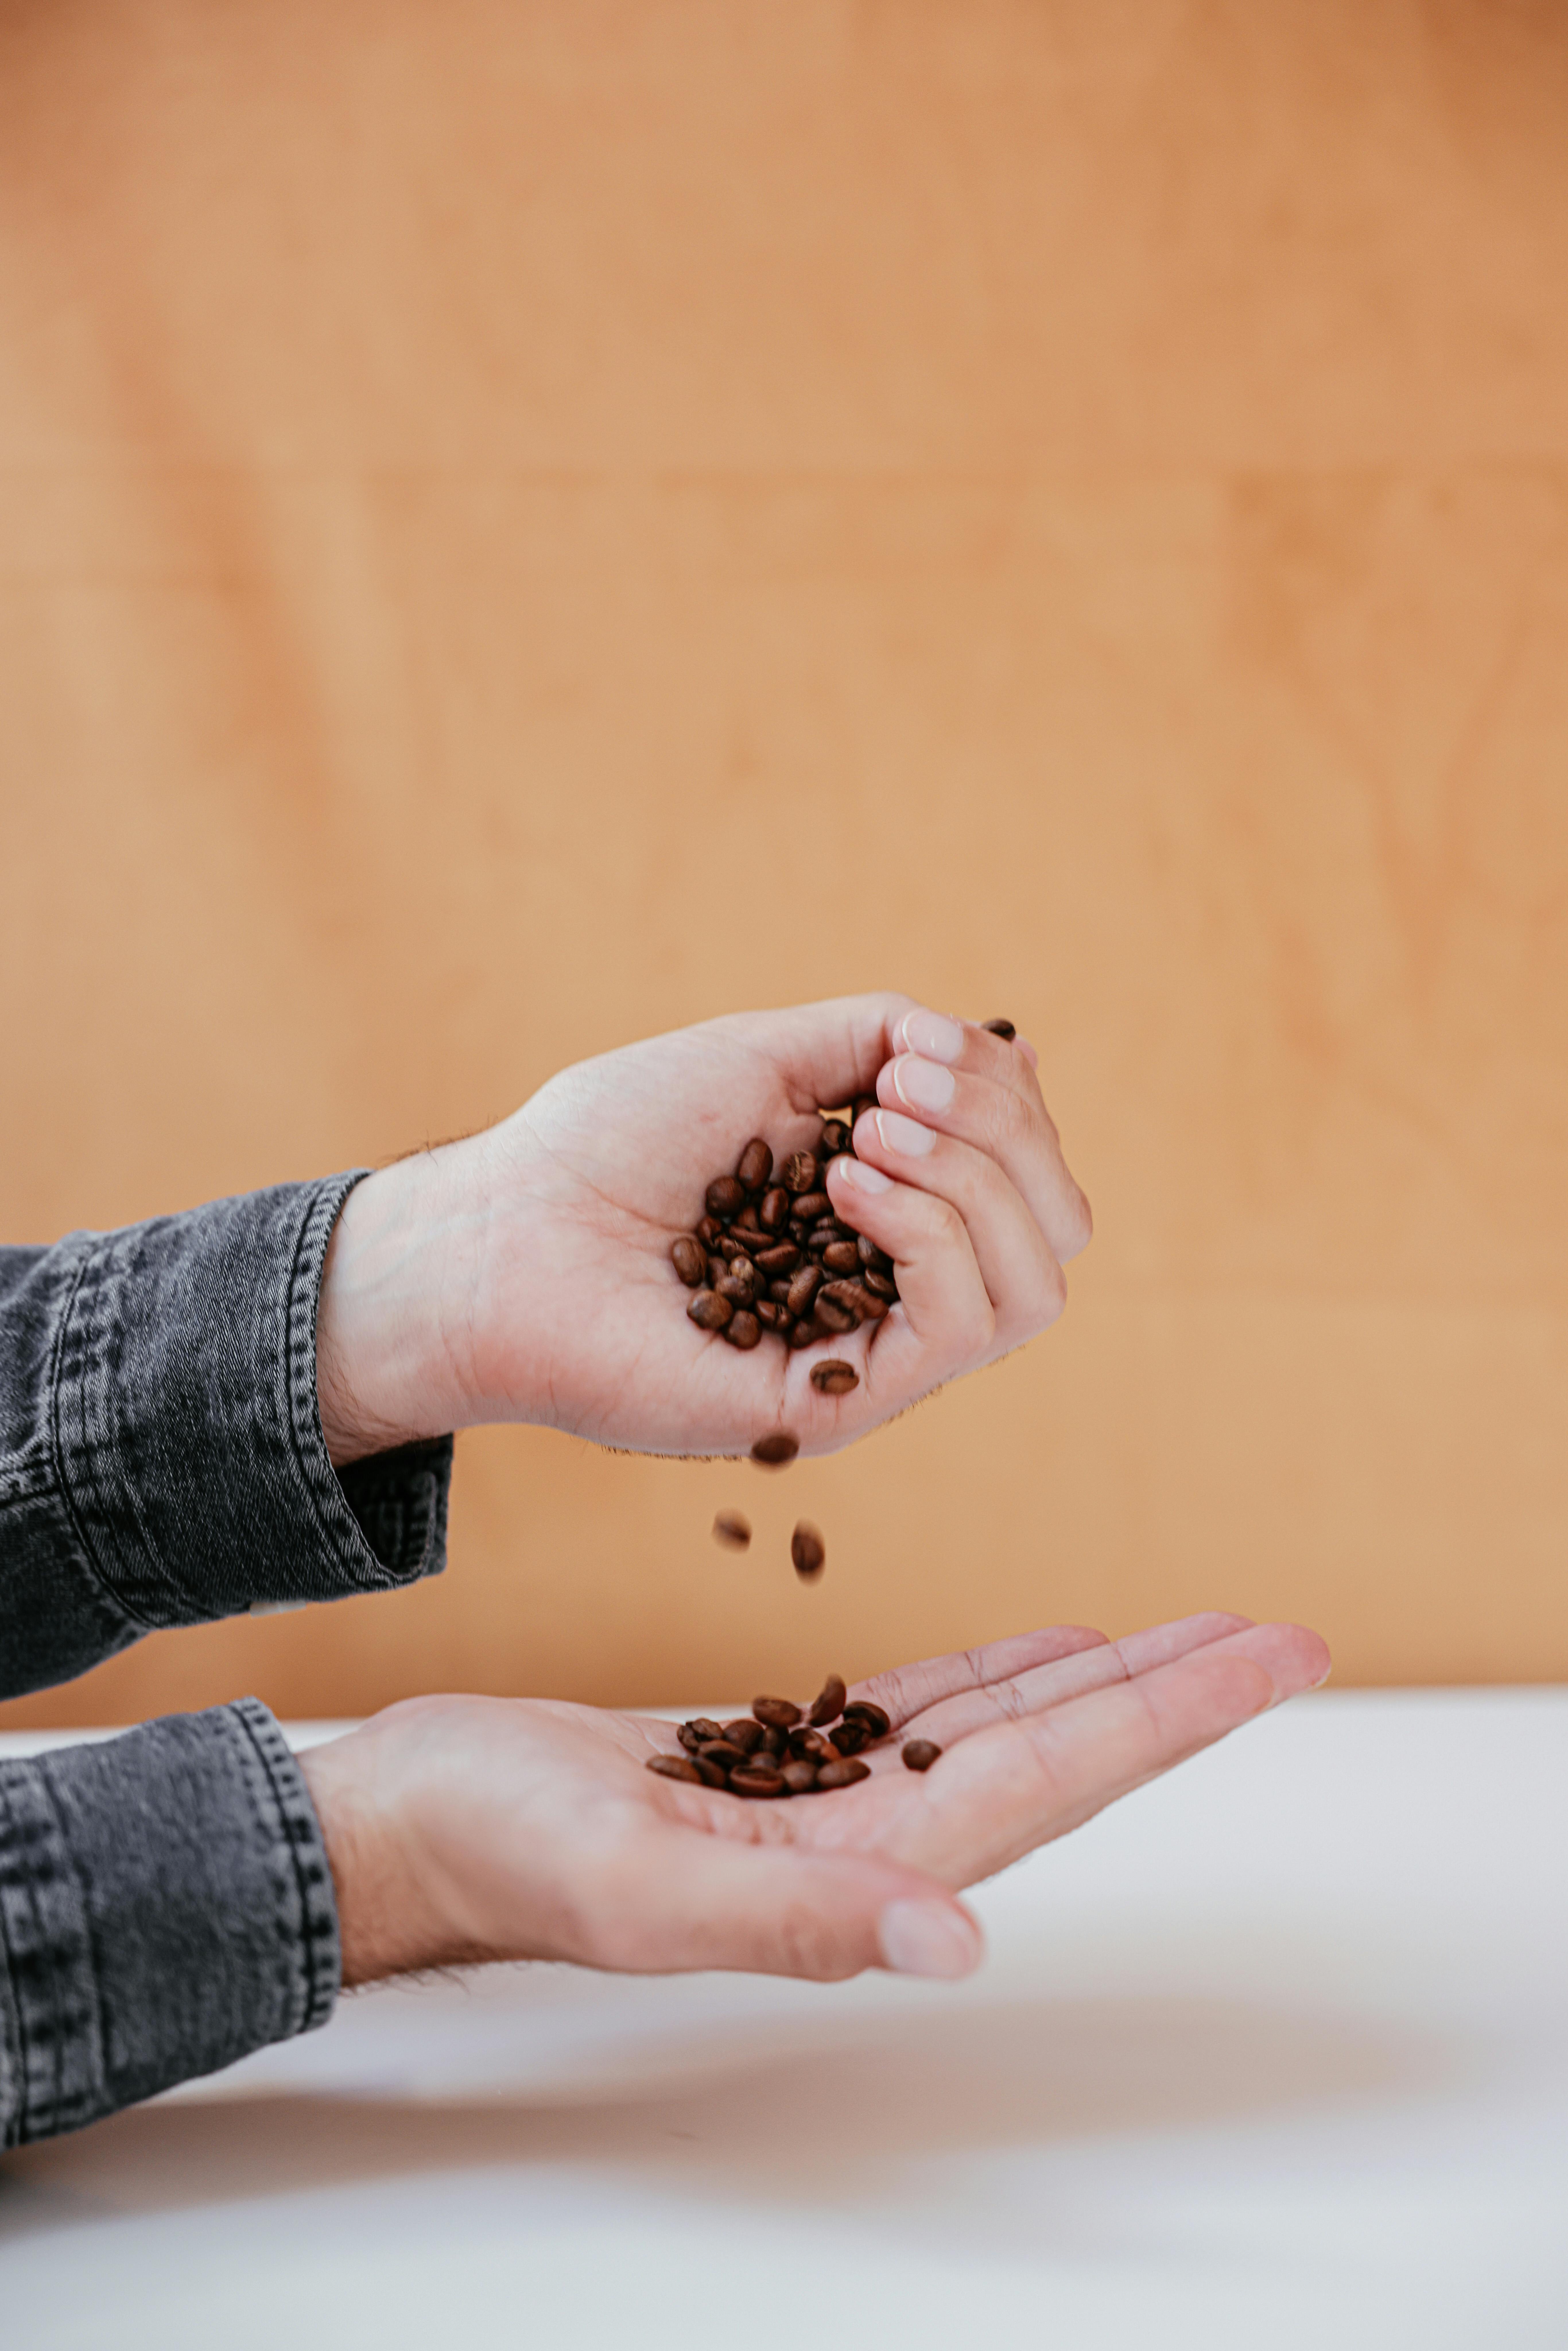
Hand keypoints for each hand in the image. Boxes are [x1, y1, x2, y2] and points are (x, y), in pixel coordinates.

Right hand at [299, 1612, 1328, 1986]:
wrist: (424, 1821)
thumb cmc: (507, 1852)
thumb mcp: (642, 1885)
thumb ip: (801, 1919)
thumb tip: (957, 1940)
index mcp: (863, 1865)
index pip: (1058, 1775)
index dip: (1174, 1715)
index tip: (1272, 1656)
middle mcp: (871, 1840)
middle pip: (1062, 1750)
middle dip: (1174, 1691)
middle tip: (1273, 1632)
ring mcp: (832, 1799)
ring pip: (1007, 1725)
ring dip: (1102, 1679)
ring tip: (1185, 1631)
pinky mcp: (784, 1759)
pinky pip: (926, 1710)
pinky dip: (997, 1675)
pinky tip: (1041, 1647)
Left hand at [315, 993, 1091, 1461]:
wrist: (508, 1229)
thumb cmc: (612, 1141)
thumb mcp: (764, 1055)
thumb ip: (884, 1040)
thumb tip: (1006, 1046)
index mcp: (891, 1215)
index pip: (1031, 1173)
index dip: (1007, 1097)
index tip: (914, 1052)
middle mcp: (896, 1289)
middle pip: (1056, 1229)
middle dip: (1007, 1133)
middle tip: (896, 1090)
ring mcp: (874, 1353)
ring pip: (1032, 1287)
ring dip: (973, 1179)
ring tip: (865, 1135)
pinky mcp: (840, 1401)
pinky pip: (958, 1328)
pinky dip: (927, 1232)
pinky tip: (844, 1182)